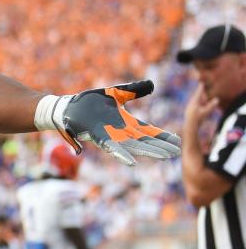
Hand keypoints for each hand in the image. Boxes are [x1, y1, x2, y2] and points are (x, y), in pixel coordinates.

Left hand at [60, 80, 180, 165]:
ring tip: (164, 156)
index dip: (162, 136)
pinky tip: (132, 162)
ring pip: (132, 145)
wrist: (70, 107)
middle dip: (161, 146)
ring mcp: (110, 135)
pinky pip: (110, 147)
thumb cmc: (92, 101)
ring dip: (148, 151)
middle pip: (144, 140)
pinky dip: (121, 154)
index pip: (148, 130)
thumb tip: (152, 85)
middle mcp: (120, 131)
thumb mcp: (117, 93)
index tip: (178, 141)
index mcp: (126, 122)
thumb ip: (134, 90)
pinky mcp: (97, 136)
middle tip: (177, 152)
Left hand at [183, 84, 218, 134]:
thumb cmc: (198, 119)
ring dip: (200, 100)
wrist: (189, 126)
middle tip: (203, 89)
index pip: (198, 93)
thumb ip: (211, 106)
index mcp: (194, 102)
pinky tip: (200, 106)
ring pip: (196, 102)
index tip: (201, 83)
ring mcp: (190, 108)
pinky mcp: (190, 112)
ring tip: (204, 98)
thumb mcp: (205, 112)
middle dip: (201, 94)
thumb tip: (217, 99)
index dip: (200, 89)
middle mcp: (191, 104)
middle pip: (197, 97)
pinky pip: (195, 106)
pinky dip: (199, 105)